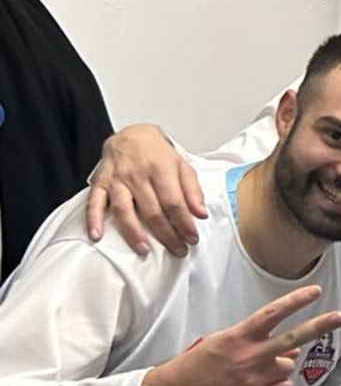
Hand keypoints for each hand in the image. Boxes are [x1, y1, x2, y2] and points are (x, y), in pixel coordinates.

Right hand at [86, 123, 206, 256]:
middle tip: (178, 250)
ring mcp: (117, 180)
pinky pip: (94, 202)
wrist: (131, 135)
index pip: (174, 202)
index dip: (184, 223)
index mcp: (161, 170)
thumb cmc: (158, 154)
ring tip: (144, 250)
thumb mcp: (182, 165)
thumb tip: (201, 214)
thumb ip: (193, 190)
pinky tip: (97, 236)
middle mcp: (138, 175)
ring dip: (133, 232)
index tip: (192, 238)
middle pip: (152, 210)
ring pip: (124, 210)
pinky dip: (93, 220)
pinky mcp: (100, 183)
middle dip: (166, 234)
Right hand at [135, 287, 340, 385]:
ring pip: (287, 365)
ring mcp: (255, 378)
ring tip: (253, 372)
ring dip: (279, 367)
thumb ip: (257, 343)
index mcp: (237, 337)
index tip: (315, 291)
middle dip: (319, 326)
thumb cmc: (195, 368)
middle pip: (293, 337)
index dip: (296, 301)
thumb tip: (291, 348)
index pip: (272, 314)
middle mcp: (249, 355)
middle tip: (340, 317)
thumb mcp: (223, 345)